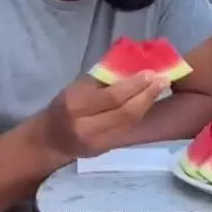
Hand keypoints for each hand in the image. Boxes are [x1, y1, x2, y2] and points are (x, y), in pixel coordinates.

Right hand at [29, 70, 169, 164]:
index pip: (111, 96)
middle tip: (162, 79)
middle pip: (125, 112)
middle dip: (147, 94)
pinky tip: (149, 102)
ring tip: (160, 87)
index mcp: (77, 105)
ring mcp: (98, 141)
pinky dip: (141, 114)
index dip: (134, 85)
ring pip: (130, 123)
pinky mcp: (105, 149)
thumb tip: (129, 62)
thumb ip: (101, 78)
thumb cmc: (62, 107)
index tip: (151, 72)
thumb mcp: (75, 88)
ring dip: (148, 104)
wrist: (49, 141)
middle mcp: (87, 126)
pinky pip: (128, 129)